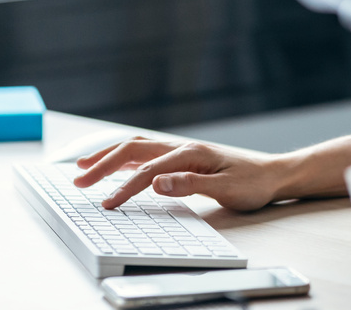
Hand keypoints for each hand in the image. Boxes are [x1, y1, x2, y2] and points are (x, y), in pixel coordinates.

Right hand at [72, 137, 282, 210]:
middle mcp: (182, 147)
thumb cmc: (252, 182)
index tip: (106, 204)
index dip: (124, 188)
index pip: (148, 171)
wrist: (272, 174)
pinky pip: (147, 153)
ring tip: (83, 167)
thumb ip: (192, 185)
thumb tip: (157, 182)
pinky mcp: (183, 157)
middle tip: (78, 181)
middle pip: (133, 149)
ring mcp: (181, 150)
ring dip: (109, 155)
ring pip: (137, 147)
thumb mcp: (226, 188)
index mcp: (190, 153)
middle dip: (103, 163)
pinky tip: (115, 165)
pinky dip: (125, 158)